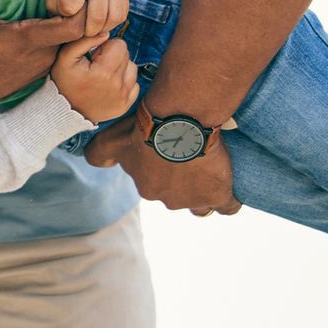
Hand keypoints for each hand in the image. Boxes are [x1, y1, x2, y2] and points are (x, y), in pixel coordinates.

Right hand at [0, 0, 90, 126]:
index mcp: (29, 40)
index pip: (77, 24)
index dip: (80, 6)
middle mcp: (42, 56)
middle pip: (74, 31)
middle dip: (72, 11)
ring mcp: (39, 68)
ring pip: (64, 42)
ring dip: (61, 25)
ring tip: (47, 7)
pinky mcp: (33, 75)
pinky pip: (52, 52)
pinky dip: (50, 38)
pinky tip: (32, 27)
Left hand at [48, 0, 128, 36]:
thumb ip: (54, 7)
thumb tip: (70, 25)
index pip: (69, 7)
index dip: (64, 14)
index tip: (63, 11)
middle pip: (97, 17)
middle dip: (86, 30)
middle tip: (80, 31)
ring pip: (113, 19)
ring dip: (101, 29)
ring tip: (91, 28)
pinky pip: (122, 16)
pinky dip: (111, 24)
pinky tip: (100, 22)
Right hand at [50, 32, 138, 122]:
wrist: (64, 110)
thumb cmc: (64, 81)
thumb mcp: (65, 58)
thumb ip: (84, 41)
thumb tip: (106, 33)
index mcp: (104, 71)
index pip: (120, 45)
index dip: (106, 46)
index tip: (94, 55)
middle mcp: (117, 85)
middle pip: (127, 55)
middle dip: (113, 56)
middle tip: (96, 64)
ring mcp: (123, 96)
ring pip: (132, 69)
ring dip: (120, 68)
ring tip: (103, 74)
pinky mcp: (126, 104)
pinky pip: (134, 85)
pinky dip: (124, 82)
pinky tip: (109, 85)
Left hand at [86, 115, 242, 213]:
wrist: (179, 120)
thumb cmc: (143, 128)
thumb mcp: (111, 140)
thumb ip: (99, 155)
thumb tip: (97, 165)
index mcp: (147, 188)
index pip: (157, 187)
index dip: (165, 173)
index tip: (172, 155)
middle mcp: (168, 200)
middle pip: (179, 196)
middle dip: (185, 182)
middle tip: (192, 155)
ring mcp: (194, 200)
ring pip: (202, 203)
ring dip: (206, 191)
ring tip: (212, 170)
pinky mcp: (218, 195)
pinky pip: (228, 206)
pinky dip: (229, 198)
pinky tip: (229, 185)